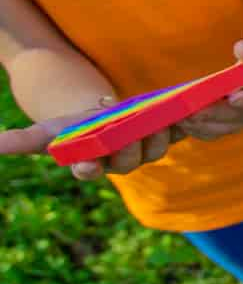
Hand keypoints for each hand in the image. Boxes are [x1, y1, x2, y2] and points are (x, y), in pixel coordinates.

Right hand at [0, 100, 180, 180]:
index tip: (85, 164)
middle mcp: (121, 161)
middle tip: (127, 133)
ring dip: (157, 136)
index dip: (89, 168)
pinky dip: (180, 124)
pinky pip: (177, 134)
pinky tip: (179, 112)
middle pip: (129, 161)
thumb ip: (22, 142)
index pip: (90, 171)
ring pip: (155, 148)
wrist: (103, 117)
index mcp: (93, 164)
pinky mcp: (166, 135)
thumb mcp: (48, 132)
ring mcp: (145, 149)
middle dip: (129, 149)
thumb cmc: (73, 128)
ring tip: (156, 120)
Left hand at [178, 37, 242, 140]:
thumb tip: (241, 52)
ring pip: (221, 129)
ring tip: (179, 116)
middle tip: (190, 110)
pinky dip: (195, 129)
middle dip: (212, 114)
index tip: (232, 98)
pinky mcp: (229, 126)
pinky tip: (179, 121)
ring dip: (199, 125)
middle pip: (235, 118)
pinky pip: (211, 133)